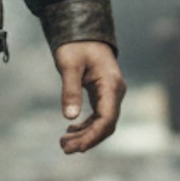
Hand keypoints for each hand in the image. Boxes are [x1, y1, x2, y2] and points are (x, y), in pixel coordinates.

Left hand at [54, 40, 125, 154]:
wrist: (84, 32)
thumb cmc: (76, 46)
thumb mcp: (69, 65)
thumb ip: (70, 90)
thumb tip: (70, 118)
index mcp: (110, 85)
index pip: (107, 118)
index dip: (93, 135)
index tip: (77, 147)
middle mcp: (115, 92)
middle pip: (106, 125)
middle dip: (87, 139)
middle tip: (64, 148)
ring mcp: (111, 94)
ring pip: (102, 123)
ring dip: (85, 135)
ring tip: (64, 143)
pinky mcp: (104, 95)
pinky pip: (99, 116)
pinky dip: (86, 126)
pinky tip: (71, 130)